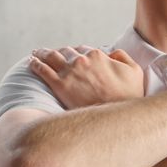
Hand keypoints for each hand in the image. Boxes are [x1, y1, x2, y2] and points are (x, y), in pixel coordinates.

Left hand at [30, 46, 144, 108]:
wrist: (116, 117)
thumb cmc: (129, 96)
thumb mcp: (134, 71)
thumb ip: (122, 57)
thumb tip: (111, 52)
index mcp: (97, 55)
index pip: (84, 49)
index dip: (78, 52)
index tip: (74, 55)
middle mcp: (81, 60)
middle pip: (66, 51)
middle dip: (59, 51)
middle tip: (51, 52)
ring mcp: (69, 72)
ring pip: (51, 57)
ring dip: (43, 53)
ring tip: (36, 53)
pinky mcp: (59, 86)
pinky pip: (42, 70)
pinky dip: (36, 64)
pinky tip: (31, 63)